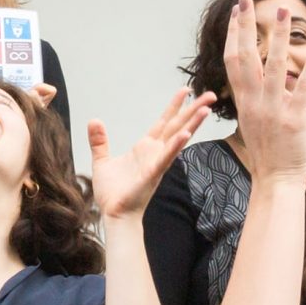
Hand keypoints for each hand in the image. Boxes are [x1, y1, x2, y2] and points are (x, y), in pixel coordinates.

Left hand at [89, 90, 213, 220]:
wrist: (113, 214)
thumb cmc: (112, 193)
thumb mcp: (102, 161)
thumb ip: (100, 141)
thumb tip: (94, 120)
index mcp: (145, 148)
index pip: (163, 122)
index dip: (175, 106)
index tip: (186, 90)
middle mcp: (155, 153)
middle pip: (177, 126)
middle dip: (193, 110)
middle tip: (211, 94)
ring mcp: (156, 163)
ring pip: (177, 139)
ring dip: (192, 124)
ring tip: (206, 109)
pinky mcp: (152, 174)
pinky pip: (165, 158)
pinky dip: (174, 146)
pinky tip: (185, 134)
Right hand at [223, 0, 305, 181]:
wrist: (275, 179)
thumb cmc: (268, 151)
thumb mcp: (254, 119)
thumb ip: (257, 96)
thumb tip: (266, 76)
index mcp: (243, 100)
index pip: (233, 60)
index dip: (234, 34)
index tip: (237, 13)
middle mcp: (254, 101)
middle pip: (246, 56)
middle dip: (245, 26)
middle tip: (246, 1)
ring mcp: (273, 109)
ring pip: (273, 65)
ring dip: (278, 36)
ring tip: (281, 11)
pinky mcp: (294, 118)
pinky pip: (302, 86)